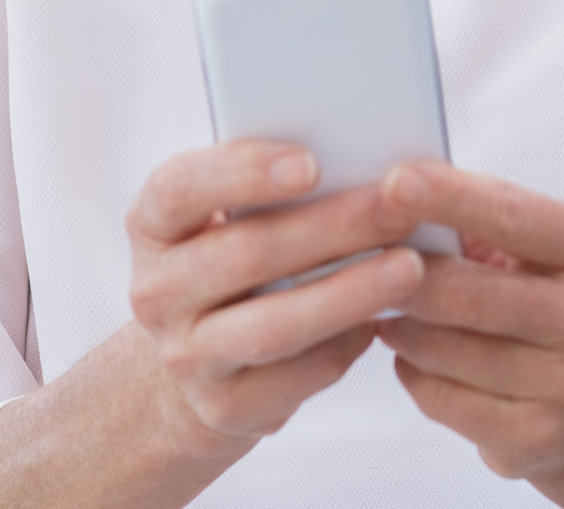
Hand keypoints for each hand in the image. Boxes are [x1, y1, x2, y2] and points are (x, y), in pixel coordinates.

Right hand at [0, 140, 428, 508]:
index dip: (242, 172)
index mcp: (154, 224)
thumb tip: (363, 157)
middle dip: (331, 227)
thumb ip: (276, 186)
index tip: (311, 163)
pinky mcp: (224, 407)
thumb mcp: (232, 214)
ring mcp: (186, 356)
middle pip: (245, 253)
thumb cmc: (238, 257)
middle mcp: (156, 291)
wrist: (202, 357)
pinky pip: (296, 376)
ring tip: (409, 267)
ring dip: (348, 293)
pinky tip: (383, 319)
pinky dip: (346, 344)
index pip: (180, 188)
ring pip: (273, 325)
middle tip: (397, 207)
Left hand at [373, 163, 563, 479]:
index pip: (511, 215)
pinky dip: (411, 372)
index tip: (393, 181)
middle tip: (352, 257)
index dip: (449, 197)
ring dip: (398, 327)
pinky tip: (411, 356)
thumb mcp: (524, 249)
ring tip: (382, 309)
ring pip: (446, 351)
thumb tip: (390, 195)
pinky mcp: (538, 437)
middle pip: (471, 294)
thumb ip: (472, 220)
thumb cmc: (534, 297)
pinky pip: (442, 398)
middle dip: (401, 275)